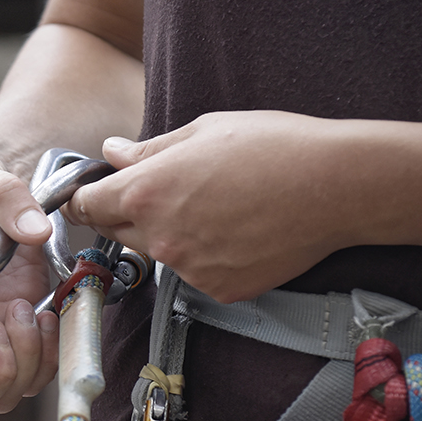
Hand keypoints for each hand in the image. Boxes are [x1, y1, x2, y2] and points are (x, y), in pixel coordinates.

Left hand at [69, 111, 348, 302]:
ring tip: (216, 206)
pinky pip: (195, 273)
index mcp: (146, 192)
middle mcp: (160, 236)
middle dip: (126, 215)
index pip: (86, 206)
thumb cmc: (273, 146)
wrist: (336, 187)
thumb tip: (112, 153)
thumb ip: (149, 149)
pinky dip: (206, 256)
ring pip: (159, 253)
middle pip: (116, 233)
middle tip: (164, 194)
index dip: (85, 199)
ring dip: (171, 235)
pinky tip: (238, 231)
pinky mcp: (218, 289)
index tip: (89, 196)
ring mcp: (189, 268)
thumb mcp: (203, 131)